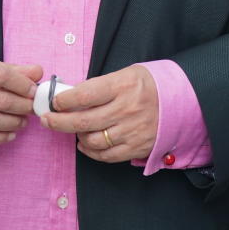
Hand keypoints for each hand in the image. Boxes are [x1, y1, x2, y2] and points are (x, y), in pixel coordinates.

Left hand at [41, 65, 157, 162]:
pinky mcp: (136, 148)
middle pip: (83, 121)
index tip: (53, 101)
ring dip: (76, 136)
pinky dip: (91, 151)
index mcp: (123, 85)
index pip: (84, 95)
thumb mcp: (126, 74)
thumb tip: (71, 96)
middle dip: (58, 122)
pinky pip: (106, 155)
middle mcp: (126, 109)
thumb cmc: (149, 84)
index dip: (64, 100)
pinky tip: (85, 144)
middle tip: (46, 119)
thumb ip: (100, 85)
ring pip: (92, 140)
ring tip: (72, 130)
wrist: (182, 101)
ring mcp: (132, 131)